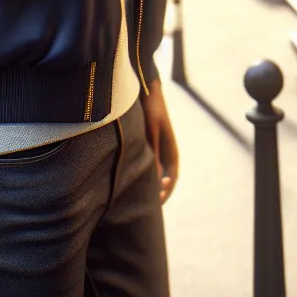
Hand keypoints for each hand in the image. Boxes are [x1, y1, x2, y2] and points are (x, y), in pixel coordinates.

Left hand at [141, 83, 178, 202]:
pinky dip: (139, 175)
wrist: (145, 89)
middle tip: (142, 206)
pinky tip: (125, 179)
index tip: (155, 200)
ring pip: (152, 174)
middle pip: (162, 180)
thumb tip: (155, 176)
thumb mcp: (151, 130)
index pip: (171, 179)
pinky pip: (143, 166)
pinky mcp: (145, 147)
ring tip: (131, 197)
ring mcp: (155, 151)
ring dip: (146, 185)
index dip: (164, 192)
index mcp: (171, 152)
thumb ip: (153, 152)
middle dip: (154, 193)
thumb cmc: (150, 108)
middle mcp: (165, 154)